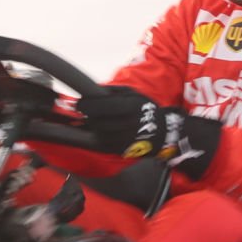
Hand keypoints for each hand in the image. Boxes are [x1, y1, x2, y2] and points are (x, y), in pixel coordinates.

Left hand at [75, 86, 218, 178]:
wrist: (162, 132)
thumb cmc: (145, 108)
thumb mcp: (132, 94)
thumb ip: (112, 91)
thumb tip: (91, 90)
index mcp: (129, 107)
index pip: (100, 106)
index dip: (86, 105)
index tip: (80, 103)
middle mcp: (126, 124)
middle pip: (96, 121)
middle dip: (88, 116)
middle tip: (85, 111)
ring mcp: (124, 139)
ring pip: (97, 134)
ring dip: (92, 127)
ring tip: (96, 120)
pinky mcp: (121, 150)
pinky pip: (102, 144)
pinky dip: (98, 136)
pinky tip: (103, 130)